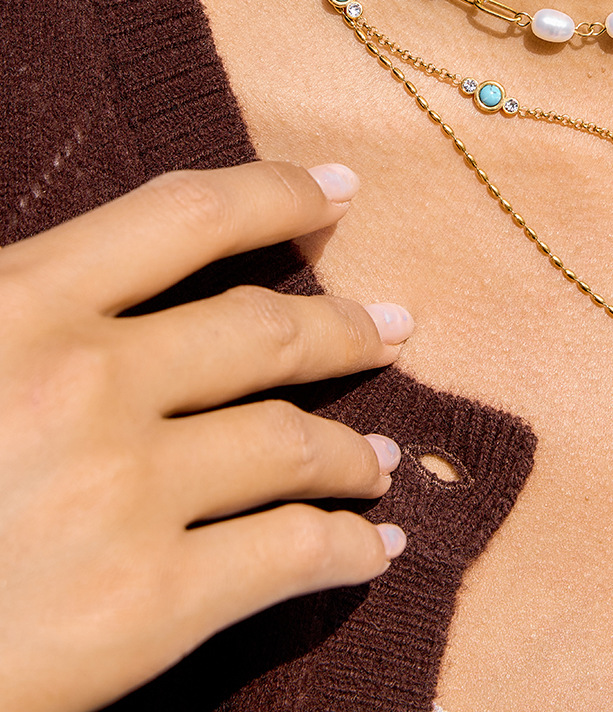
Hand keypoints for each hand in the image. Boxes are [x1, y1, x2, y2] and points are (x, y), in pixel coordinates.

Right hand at [0, 160, 413, 711]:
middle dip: (345, 330)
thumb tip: (119, 273)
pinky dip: (350, 550)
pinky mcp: (146, 605)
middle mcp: (85, 384)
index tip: (340, 190)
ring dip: (355, 452)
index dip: (278, 194)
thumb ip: (30, 302)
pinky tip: (372, 550)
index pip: (188, 215)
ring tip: (380, 459)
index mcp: (19, 305)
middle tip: (392, 331)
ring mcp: (123, 494)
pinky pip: (293, 555)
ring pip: (294, 444)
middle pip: (266, 333)